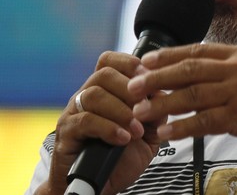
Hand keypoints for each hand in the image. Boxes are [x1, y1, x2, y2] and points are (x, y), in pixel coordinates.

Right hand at [42, 52, 165, 194]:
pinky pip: (85, 121)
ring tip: (137, 129)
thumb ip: (156, 110)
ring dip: (121, 111)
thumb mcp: (149, 131)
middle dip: (129, 88)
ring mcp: (73, 112)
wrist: (101, 185)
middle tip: (145, 106)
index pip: (110, 61)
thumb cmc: (123, 155)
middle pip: (104, 74)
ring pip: (94, 95)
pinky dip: (109, 128)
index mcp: (106, 90)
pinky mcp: (66, 133)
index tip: (148, 76)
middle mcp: (87, 96)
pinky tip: (123, 138)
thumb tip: (164, 93)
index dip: (129, 63)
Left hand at [128, 13, 236, 158]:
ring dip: (163, 103)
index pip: (199, 50)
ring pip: (193, 95)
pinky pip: (207, 120)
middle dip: (157, 78)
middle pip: (189, 69)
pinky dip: (184, 126)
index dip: (170, 55)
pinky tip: (168, 132)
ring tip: (142, 112)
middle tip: (133, 87)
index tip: (146, 62)